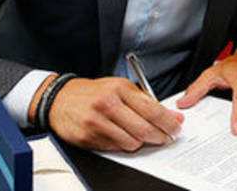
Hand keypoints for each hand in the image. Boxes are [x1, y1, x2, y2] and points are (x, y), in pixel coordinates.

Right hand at [46, 77, 182, 151]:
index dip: (168, 122)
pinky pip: (115, 148)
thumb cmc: (94, 93)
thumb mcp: (120, 88)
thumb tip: (172, 116)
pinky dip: (122, 145)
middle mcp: (108, 104)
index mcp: (120, 88)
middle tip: (165, 138)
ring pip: (131, 143)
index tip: (176, 128)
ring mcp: (96, 122)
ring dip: (140, 143)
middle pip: (144, 129)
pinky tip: (120, 136)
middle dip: (159, 137)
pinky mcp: (87, 137)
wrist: (61, 99)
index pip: (151, 109)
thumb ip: (146, 102)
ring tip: (138, 135)